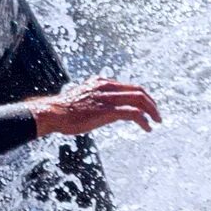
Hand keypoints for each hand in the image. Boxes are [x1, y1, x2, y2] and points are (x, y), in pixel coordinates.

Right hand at [32, 79, 162, 137]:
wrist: (53, 113)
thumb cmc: (65, 110)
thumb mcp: (83, 98)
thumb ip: (96, 99)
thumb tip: (105, 108)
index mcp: (100, 82)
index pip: (130, 86)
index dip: (143, 97)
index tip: (148, 108)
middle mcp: (105, 86)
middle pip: (138, 91)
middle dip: (151, 103)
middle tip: (157, 116)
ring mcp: (107, 98)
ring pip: (139, 100)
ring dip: (152, 111)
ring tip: (156, 122)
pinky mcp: (107, 111)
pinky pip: (133, 113)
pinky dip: (144, 120)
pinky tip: (147, 128)